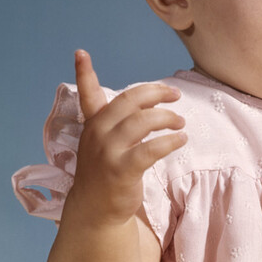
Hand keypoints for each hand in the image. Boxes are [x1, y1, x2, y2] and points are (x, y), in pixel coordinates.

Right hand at [66, 49, 186, 226]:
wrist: (96, 209)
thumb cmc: (105, 170)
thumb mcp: (102, 141)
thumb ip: (114, 118)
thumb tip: (144, 97)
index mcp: (93, 124)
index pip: (87, 94)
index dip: (83, 72)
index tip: (81, 52)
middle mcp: (97, 134)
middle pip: (129, 100)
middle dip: (155, 93)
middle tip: (175, 94)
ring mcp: (108, 152)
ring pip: (143, 122)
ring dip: (167, 118)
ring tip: (180, 122)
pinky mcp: (122, 170)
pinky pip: (151, 149)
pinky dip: (170, 141)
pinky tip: (180, 140)